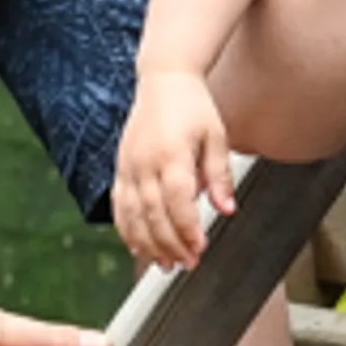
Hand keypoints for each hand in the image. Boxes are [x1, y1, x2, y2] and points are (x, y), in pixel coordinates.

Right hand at [114, 69, 234, 268]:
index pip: (178, 201)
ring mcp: (128, 166)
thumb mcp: (216, 137)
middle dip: (171, 244)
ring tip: (165, 264)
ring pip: (132, 216)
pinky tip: (139, 247)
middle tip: (188, 263)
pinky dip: (126, 230)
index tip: (201, 247)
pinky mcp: (120, 168)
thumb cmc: (193, 107)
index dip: (188, 229)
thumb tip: (227, 210)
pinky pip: (119, 206)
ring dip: (148, 244)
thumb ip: (219, 176)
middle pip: (153, 214)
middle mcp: (145, 162)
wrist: (164, 80)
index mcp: (171, 153)